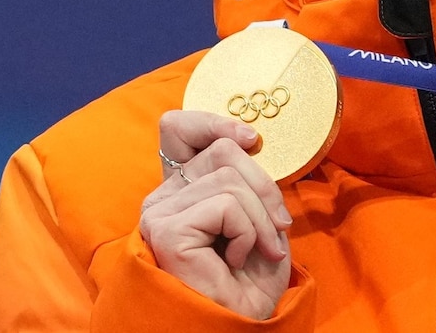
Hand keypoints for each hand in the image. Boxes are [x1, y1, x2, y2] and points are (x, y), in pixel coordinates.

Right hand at [140, 110, 292, 319]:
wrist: (240, 323)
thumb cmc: (249, 279)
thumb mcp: (257, 216)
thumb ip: (245, 179)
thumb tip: (247, 139)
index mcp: (180, 190)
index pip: (177, 129)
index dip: (212, 121)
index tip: (251, 139)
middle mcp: (162, 198)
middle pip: (222, 151)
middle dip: (264, 189)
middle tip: (277, 229)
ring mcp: (159, 213)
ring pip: (230, 179)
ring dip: (261, 219)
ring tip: (259, 251)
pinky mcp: (166, 230)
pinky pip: (228, 204)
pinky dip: (249, 232)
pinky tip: (235, 262)